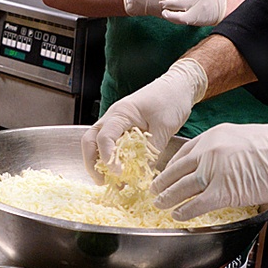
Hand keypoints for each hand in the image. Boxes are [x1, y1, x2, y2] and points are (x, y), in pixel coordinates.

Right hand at [82, 58, 207, 178]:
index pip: (105, 138)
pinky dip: (110, 159)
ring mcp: (116, 123)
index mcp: (120, 113)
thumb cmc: (170, 99)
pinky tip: (120, 172)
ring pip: (96, 144)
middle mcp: (112, 118)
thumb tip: (142, 174)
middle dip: (92, 163)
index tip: (118, 173)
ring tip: (109, 181)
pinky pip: (109, 145)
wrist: (178, 86)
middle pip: (90, 141)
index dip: (108, 158)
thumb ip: (152, 149)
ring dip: (98, 163)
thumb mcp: (164, 126)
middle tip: (102, 181)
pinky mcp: (123, 129)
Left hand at [153, 119, 267, 218]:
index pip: (183, 153)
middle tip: (154, 191)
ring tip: (160, 205)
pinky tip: (178, 216)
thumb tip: (216, 165)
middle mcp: (209, 151)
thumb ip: (224, 150)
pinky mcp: (224, 190)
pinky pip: (196, 204)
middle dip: (162, 183)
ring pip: (181, 188)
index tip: (164, 174)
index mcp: (213, 136)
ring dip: (168, 198)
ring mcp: (214, 171)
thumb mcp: (242, 138)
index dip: (170, 167)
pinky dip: (184, 211)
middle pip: (177, 170)